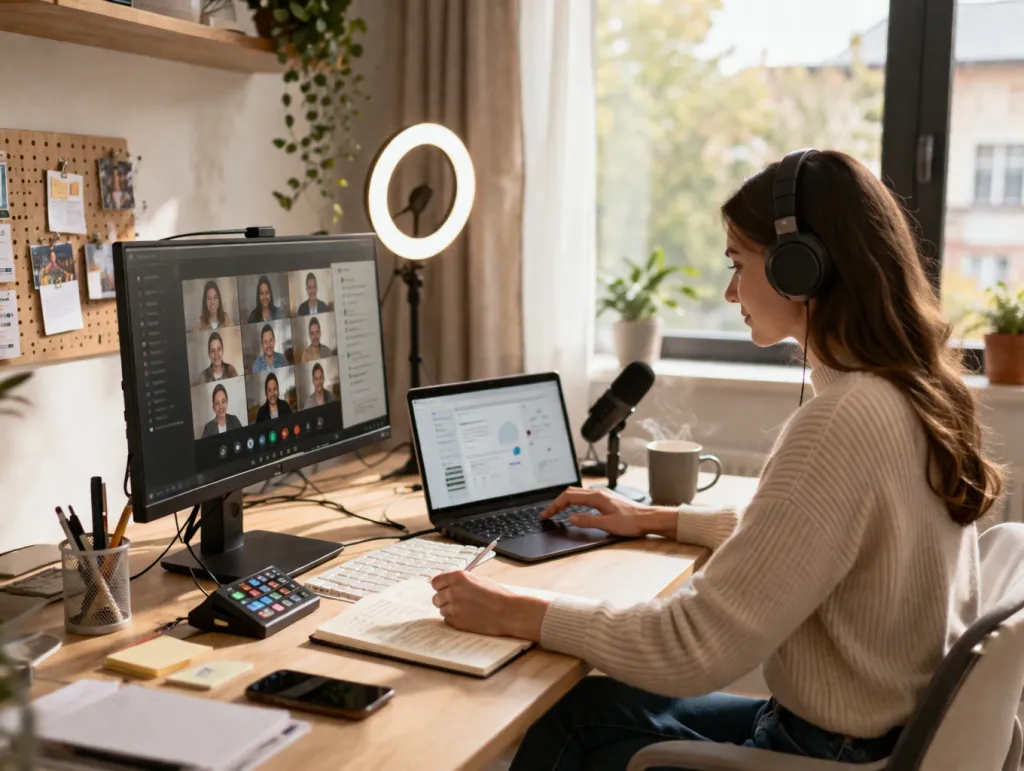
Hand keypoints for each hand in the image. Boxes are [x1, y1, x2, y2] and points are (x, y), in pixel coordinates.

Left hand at [431, 571, 548, 640]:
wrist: (508, 612)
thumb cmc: (497, 595)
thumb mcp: (479, 580)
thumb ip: (462, 581)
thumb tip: (449, 584)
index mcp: (458, 577)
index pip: (435, 581)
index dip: (440, 586)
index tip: (443, 589)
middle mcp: (453, 591)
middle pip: (436, 597)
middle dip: (444, 599)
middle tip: (456, 601)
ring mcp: (453, 607)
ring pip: (441, 609)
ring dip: (450, 610)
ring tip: (466, 609)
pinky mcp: (456, 621)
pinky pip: (448, 619)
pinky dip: (455, 619)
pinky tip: (468, 616)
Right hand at [540, 488, 663, 537]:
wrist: (649, 519)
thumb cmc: (632, 521)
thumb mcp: (608, 524)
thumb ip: (588, 520)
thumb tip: (571, 518)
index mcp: (597, 497)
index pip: (569, 497)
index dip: (555, 506)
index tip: (546, 514)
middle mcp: (599, 492)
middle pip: (571, 492)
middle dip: (557, 502)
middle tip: (548, 513)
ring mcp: (603, 495)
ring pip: (578, 494)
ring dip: (565, 501)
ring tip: (557, 511)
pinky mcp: (606, 499)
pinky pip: (585, 497)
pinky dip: (574, 501)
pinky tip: (575, 509)